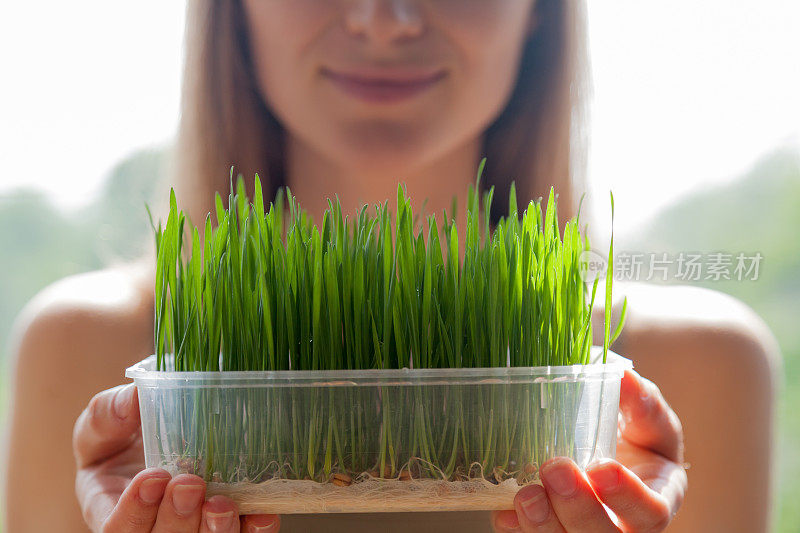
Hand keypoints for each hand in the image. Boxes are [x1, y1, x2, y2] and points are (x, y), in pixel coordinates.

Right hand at [73, 383, 280, 531]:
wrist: (164, 437)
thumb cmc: (124, 435)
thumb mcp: (106, 422)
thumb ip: (109, 414)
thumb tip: (134, 398)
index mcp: (111, 509)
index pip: (116, 527)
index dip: (134, 510)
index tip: (153, 476)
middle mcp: (150, 528)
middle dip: (176, 518)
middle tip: (190, 484)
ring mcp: (191, 529)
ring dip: (212, 530)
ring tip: (222, 504)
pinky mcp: (225, 525)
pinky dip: (253, 529)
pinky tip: (261, 514)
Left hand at [492, 369, 686, 531]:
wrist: (608, 446)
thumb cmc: (634, 433)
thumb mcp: (645, 415)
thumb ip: (639, 400)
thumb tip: (623, 377)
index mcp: (656, 497)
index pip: (651, 510)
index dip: (628, 497)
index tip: (602, 468)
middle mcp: (624, 525)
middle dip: (578, 508)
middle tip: (555, 470)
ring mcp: (586, 530)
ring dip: (544, 524)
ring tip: (526, 495)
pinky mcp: (555, 528)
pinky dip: (517, 528)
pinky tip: (504, 514)